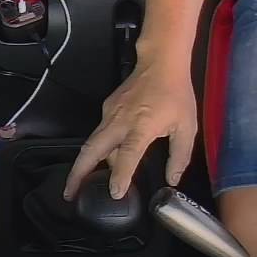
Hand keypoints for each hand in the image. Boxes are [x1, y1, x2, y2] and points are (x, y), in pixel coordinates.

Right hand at [64, 61, 197, 199]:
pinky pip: (99, 134)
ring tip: (77, 185)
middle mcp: (120, 121)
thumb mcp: (186, 127)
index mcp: (142, 126)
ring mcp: (110, 114)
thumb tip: (172, 178)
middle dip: (78, 174)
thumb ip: (180, 156)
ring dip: (82, 165)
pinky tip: (100, 162)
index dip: (120, 174)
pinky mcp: (107, 110)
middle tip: (70, 194)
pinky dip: (96, 151)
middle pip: (92, 150)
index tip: (115, 192)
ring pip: (91, 144)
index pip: (127, 154)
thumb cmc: (175, 93)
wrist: (160, 62)